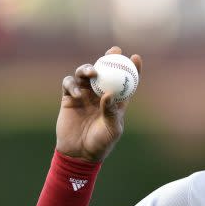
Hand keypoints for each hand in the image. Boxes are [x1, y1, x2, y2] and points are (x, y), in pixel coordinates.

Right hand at [56, 46, 142, 161]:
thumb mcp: (111, 129)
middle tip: (112, 51)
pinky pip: (69, 84)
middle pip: (105, 70)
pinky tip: (77, 93)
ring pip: (84, 74)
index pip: (126, 80)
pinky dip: (72, 85)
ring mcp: (84, 95)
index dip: (132, 68)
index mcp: (116, 100)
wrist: (79, 153)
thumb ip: (111, 112)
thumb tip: (109, 94)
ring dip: (87, 69)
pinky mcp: (68, 99)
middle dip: (109, 57)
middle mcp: (100, 94)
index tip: (136, 57)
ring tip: (91, 73)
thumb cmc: (101, 143)